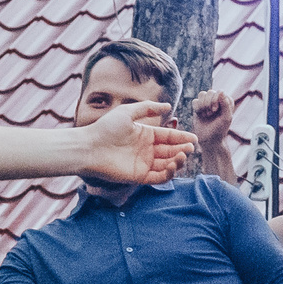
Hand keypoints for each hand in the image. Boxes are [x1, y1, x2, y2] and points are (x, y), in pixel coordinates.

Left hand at [79, 99, 194, 184]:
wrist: (89, 147)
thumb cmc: (105, 128)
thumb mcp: (127, 112)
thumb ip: (147, 108)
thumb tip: (168, 106)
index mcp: (145, 135)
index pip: (168, 137)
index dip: (181, 138)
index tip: (194, 138)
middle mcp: (146, 150)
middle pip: (170, 151)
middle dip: (182, 150)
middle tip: (190, 148)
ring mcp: (143, 164)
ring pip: (167, 165)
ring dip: (178, 162)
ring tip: (182, 156)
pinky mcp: (139, 177)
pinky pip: (158, 177)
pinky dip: (168, 173)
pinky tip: (173, 165)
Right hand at [187, 89, 233, 154]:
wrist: (209, 140)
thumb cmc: (220, 130)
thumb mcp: (226, 118)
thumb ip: (226, 104)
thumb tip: (221, 91)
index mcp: (226, 101)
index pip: (219, 92)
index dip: (215, 100)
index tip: (215, 111)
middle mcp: (217, 100)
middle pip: (210, 92)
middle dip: (208, 103)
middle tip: (210, 114)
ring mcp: (207, 103)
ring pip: (202, 94)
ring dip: (203, 105)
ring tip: (206, 115)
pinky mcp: (198, 107)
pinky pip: (195, 101)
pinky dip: (197, 108)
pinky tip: (200, 115)